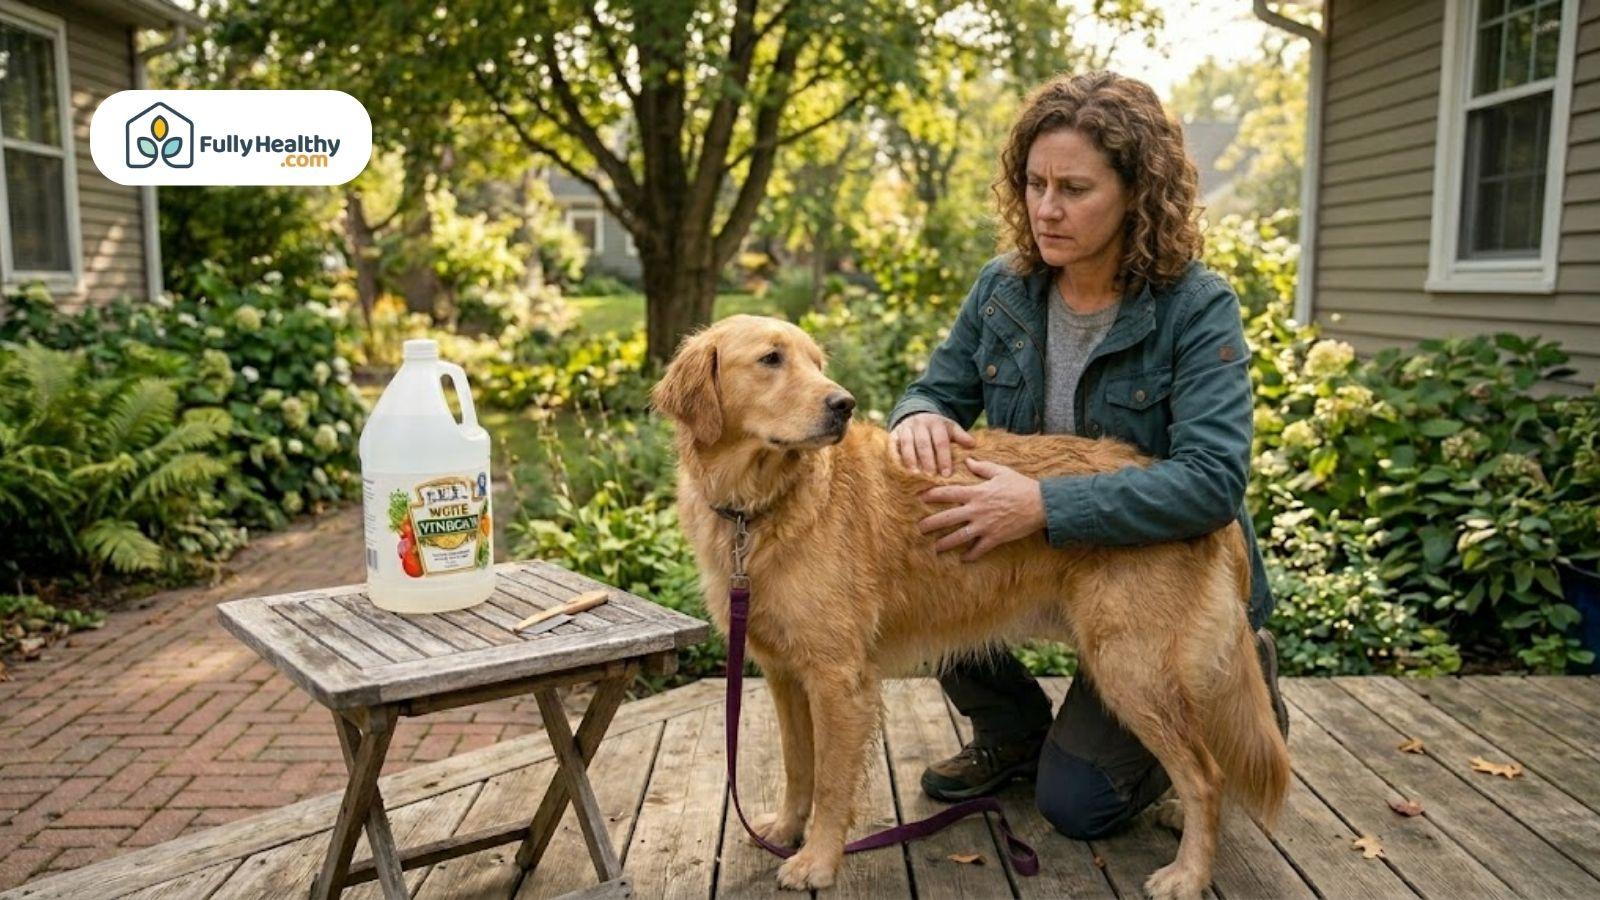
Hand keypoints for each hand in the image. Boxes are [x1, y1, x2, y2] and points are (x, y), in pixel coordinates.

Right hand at [889, 413, 976, 475]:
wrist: (916, 414)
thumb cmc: (937, 428)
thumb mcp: (950, 428)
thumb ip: (960, 436)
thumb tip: (973, 445)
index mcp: (936, 423)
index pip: (941, 442)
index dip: (944, 458)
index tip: (946, 474)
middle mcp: (919, 424)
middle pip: (923, 443)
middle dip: (928, 460)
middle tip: (931, 476)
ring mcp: (905, 428)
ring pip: (907, 444)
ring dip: (910, 460)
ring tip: (915, 474)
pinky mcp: (893, 434)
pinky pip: (892, 445)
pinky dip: (895, 456)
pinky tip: (899, 469)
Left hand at [918, 458, 1045, 560]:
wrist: (1041, 504)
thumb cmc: (1021, 486)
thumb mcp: (1001, 472)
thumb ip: (982, 467)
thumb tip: (969, 460)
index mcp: (977, 493)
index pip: (948, 493)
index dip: (932, 495)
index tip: (919, 497)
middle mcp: (977, 510)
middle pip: (948, 518)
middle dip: (931, 524)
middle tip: (919, 529)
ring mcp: (985, 526)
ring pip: (959, 537)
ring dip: (945, 544)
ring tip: (935, 549)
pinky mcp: (995, 538)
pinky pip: (979, 549)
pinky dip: (971, 555)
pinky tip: (964, 559)